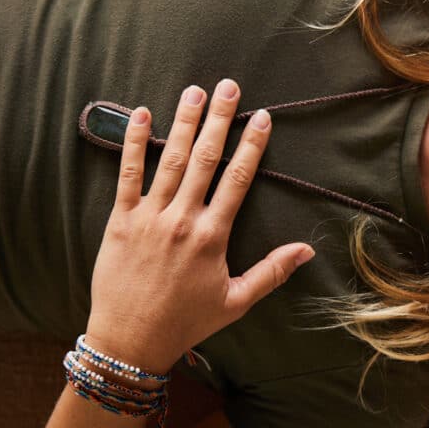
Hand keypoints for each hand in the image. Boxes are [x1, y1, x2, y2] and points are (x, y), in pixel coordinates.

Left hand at [84, 79, 313, 373]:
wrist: (129, 341)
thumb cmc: (186, 323)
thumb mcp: (236, 302)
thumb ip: (271, 272)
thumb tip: (307, 250)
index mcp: (212, 236)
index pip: (237, 180)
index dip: (251, 145)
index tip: (261, 117)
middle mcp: (182, 219)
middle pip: (204, 158)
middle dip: (218, 119)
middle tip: (227, 86)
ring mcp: (150, 216)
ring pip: (170, 159)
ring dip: (183, 122)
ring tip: (193, 91)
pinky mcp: (120, 220)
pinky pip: (128, 174)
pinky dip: (133, 142)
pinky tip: (142, 114)